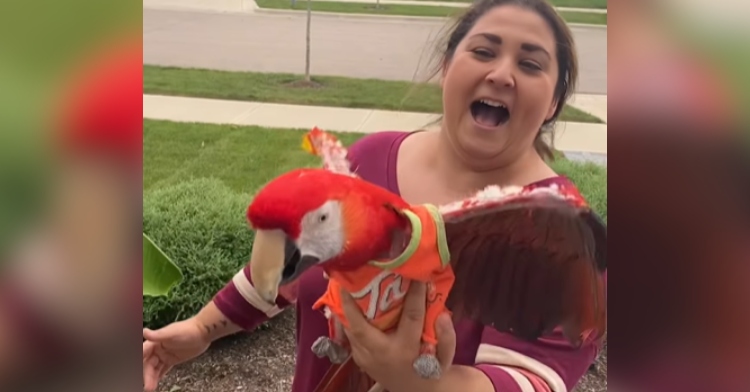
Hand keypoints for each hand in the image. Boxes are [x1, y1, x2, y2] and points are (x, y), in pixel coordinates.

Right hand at [142, 318, 210, 390]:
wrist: (203, 332)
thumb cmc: (187, 330)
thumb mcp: (172, 333)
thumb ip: (158, 335)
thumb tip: (143, 331)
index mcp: (155, 341)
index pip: (143, 352)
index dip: (138, 361)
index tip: (134, 372)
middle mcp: (158, 348)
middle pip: (148, 364)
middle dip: (146, 375)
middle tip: (147, 387)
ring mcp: (165, 355)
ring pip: (155, 368)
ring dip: (151, 378)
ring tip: (150, 389)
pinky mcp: (172, 360)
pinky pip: (163, 369)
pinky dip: (158, 377)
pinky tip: (154, 384)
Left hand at [340, 281, 456, 391]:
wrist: (416, 391)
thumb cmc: (432, 369)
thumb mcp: (446, 356)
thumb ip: (447, 336)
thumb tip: (442, 314)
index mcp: (406, 350)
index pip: (411, 316)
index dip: (415, 293)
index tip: (415, 273)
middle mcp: (382, 353)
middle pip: (362, 326)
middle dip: (352, 303)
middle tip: (349, 278)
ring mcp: (367, 358)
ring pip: (351, 330)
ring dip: (345, 308)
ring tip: (342, 283)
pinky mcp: (360, 359)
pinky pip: (350, 335)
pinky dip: (346, 318)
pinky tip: (345, 300)